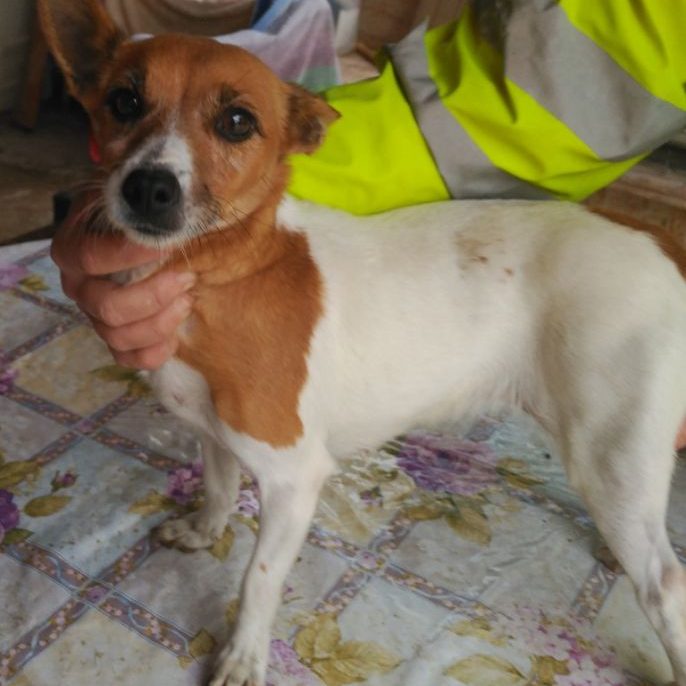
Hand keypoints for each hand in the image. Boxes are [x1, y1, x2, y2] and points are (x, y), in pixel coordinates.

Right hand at [51, 191, 194, 369]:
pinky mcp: (119, 341)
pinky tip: (178, 329)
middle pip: (107, 306)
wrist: (159, 241)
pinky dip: (158, 349)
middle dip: (154, 295)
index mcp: (73, 249)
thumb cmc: (149, 216)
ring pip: (119, 336)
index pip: (91, 257)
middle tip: (187, 277)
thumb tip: (157, 185)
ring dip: (162, 321)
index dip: (131, 254)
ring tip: (188, 298)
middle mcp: (79, 288)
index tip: (169, 244)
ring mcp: (96, 318)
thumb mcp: (142, 196)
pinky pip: (131, 360)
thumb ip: (146, 192)